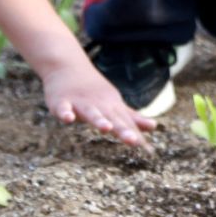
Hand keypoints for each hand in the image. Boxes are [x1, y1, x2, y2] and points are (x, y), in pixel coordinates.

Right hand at [40, 57, 156, 145]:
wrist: (67, 65)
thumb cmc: (93, 90)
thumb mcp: (114, 102)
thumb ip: (131, 117)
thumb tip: (154, 126)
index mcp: (112, 107)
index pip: (126, 123)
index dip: (137, 136)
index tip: (149, 151)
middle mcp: (98, 105)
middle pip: (112, 118)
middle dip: (122, 130)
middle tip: (133, 141)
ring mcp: (80, 102)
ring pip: (90, 112)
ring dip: (98, 120)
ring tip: (107, 128)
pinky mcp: (61, 101)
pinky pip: (62, 108)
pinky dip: (64, 113)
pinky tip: (68, 119)